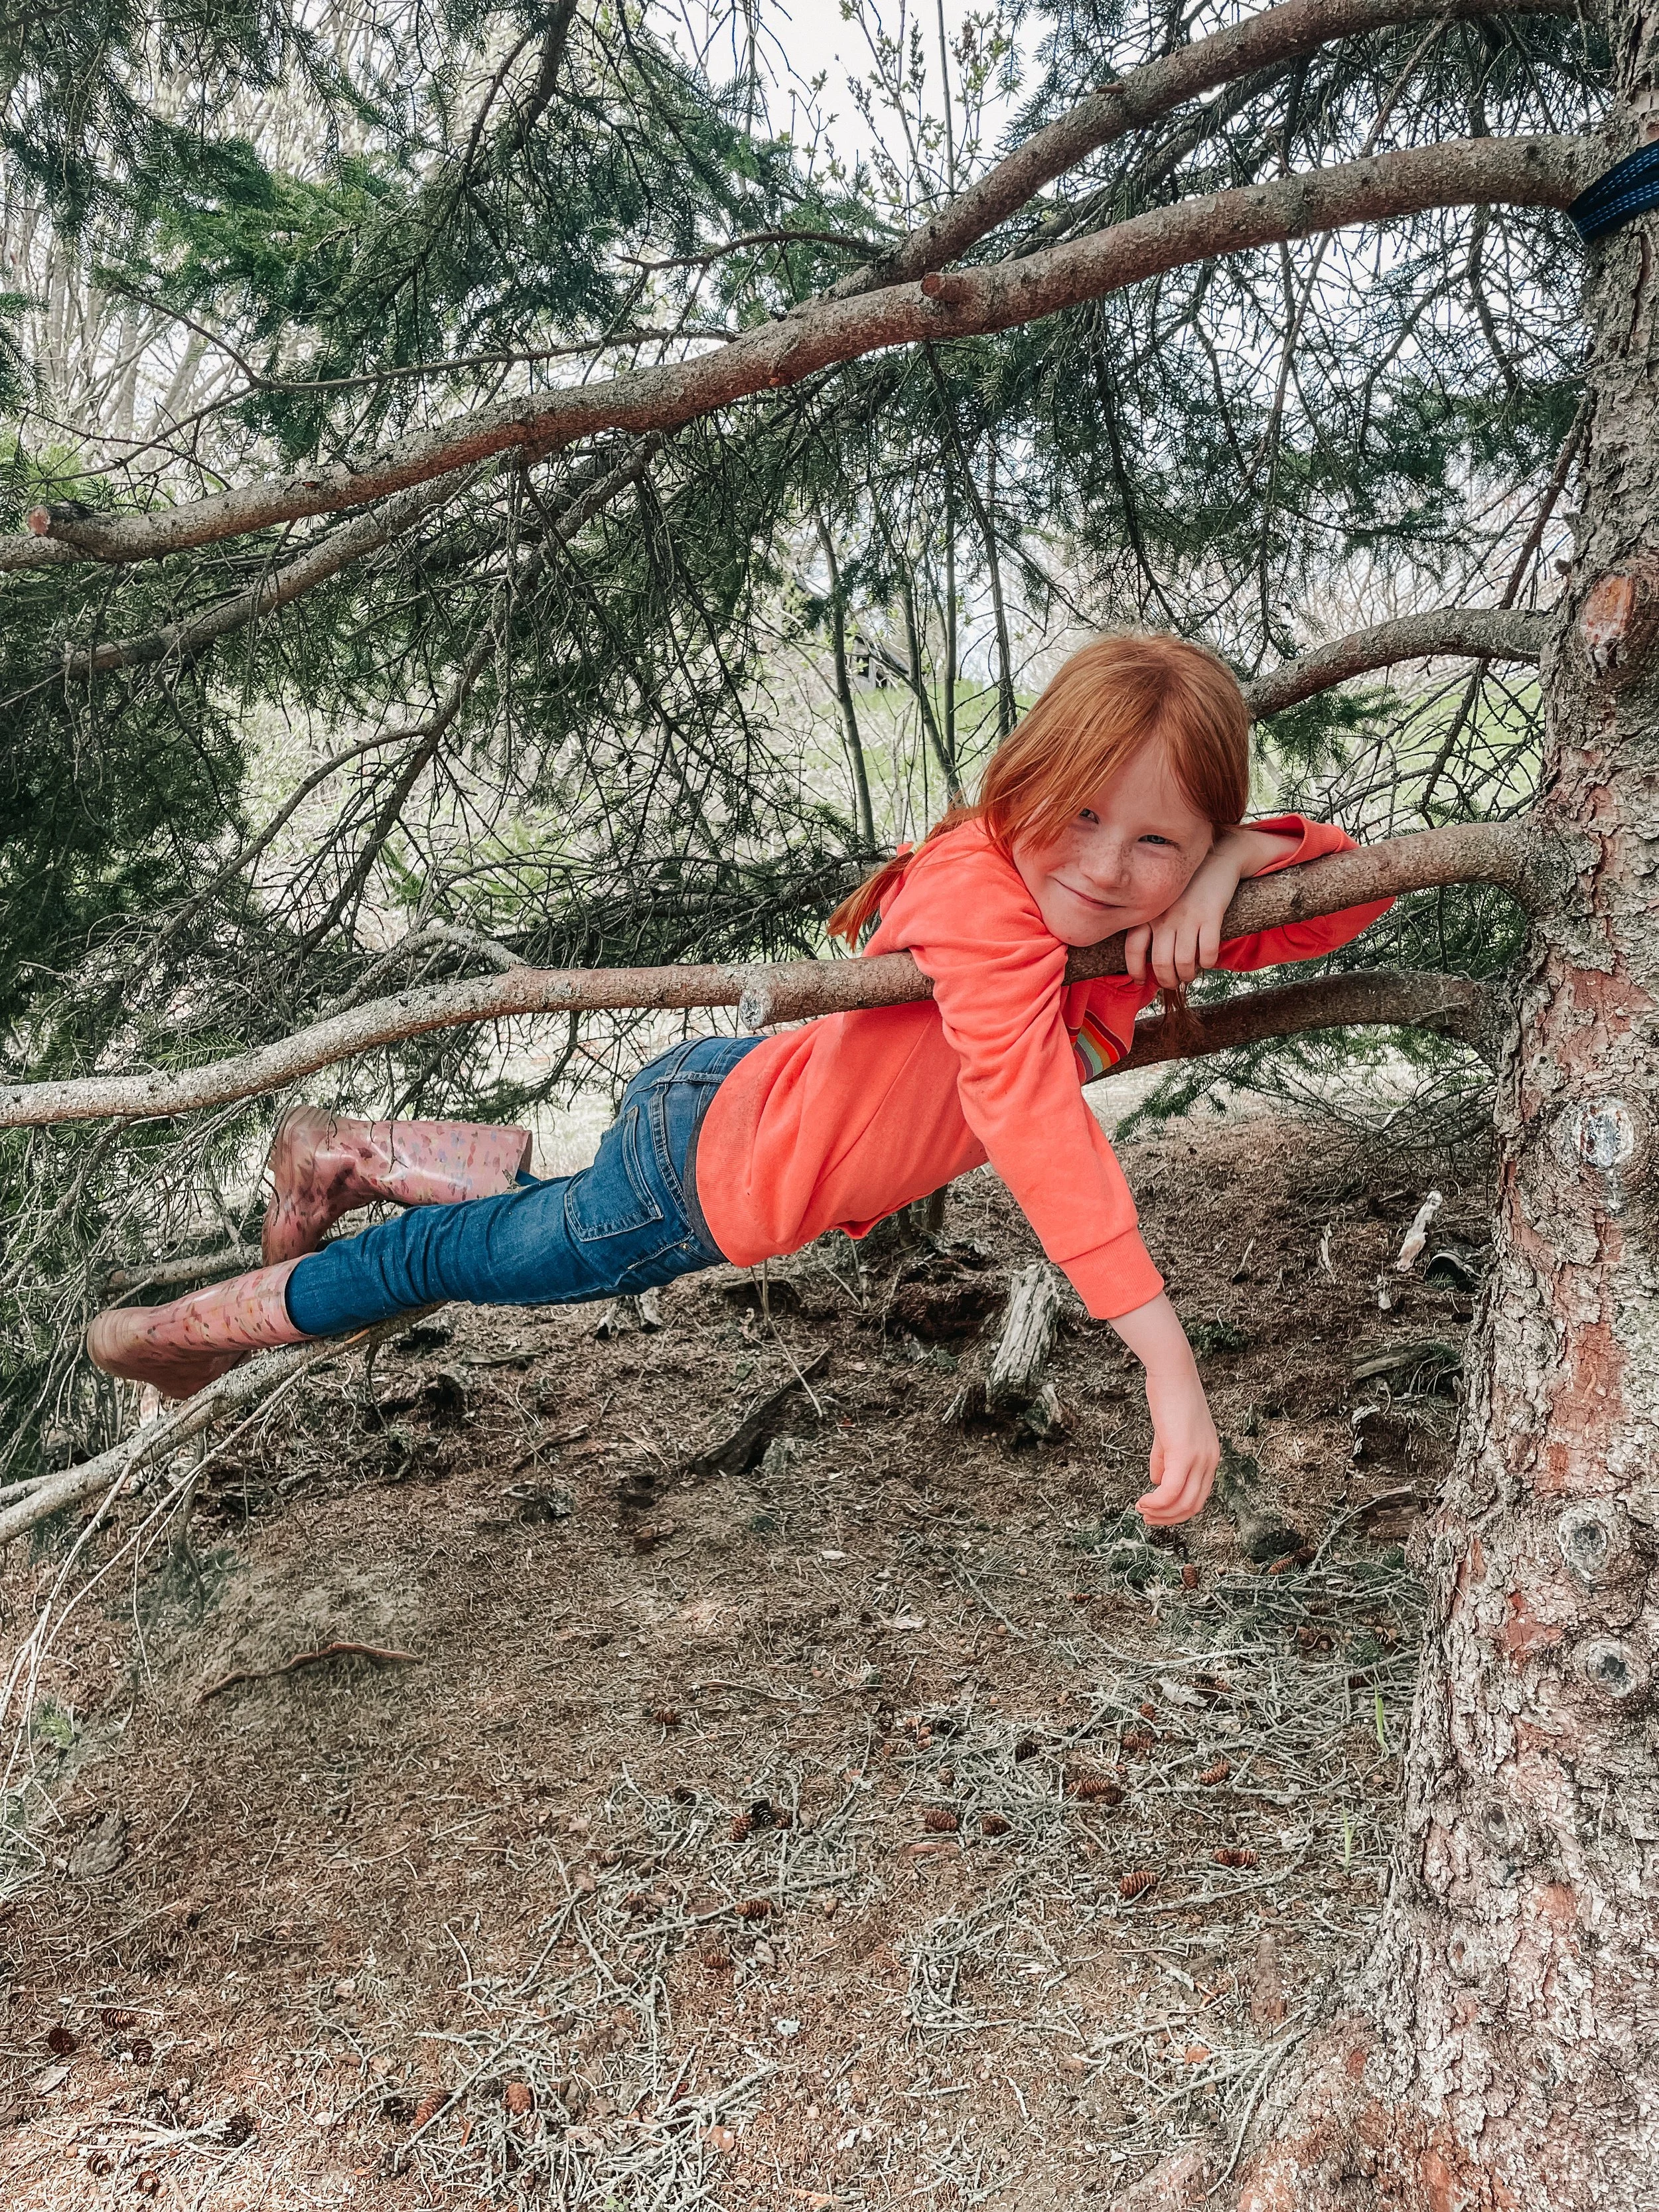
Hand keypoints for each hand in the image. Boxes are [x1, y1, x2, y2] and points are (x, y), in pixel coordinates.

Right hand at [1108, 1292, 1219, 1523]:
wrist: (1173, 1372)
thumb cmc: (1170, 1396)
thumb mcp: (1169, 1433)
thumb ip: (1165, 1458)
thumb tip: (1157, 1481)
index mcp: (1210, 1456)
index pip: (1199, 1496)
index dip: (1177, 1510)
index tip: (1155, 1511)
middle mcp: (1210, 1461)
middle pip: (1193, 1506)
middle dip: (1169, 1518)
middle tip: (1146, 1517)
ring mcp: (1200, 1458)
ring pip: (1182, 1503)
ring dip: (1160, 1513)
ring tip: (1141, 1510)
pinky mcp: (1184, 1454)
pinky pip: (1170, 1491)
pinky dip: (1156, 1502)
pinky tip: (1142, 1500)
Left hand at [1123, 825, 1298, 990]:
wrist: (1218, 860)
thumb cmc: (1189, 887)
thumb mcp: (1163, 902)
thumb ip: (1153, 923)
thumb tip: (1150, 959)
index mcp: (1150, 913)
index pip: (1133, 948)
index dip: (1135, 970)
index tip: (1139, 981)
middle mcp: (1165, 917)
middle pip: (1160, 962)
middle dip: (1167, 980)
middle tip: (1173, 983)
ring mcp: (1187, 917)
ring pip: (1183, 962)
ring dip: (1187, 975)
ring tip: (1190, 975)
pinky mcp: (1210, 916)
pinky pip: (1207, 951)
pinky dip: (1208, 962)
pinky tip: (1208, 961)